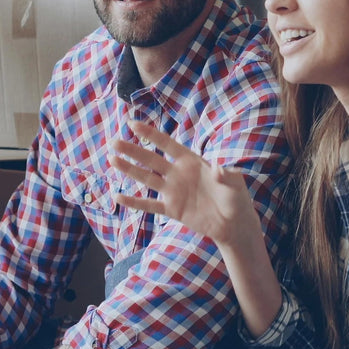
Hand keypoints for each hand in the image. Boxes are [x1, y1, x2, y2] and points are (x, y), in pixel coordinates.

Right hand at [111, 120, 256, 247]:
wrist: (233, 225)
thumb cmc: (236, 199)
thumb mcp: (234, 184)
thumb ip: (225, 175)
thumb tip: (217, 167)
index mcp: (191, 162)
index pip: (167, 145)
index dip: (150, 134)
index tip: (133, 124)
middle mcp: (178, 174)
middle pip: (151, 159)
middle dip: (133, 150)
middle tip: (114, 142)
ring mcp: (173, 192)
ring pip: (146, 179)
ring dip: (129, 170)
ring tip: (112, 160)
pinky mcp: (172, 209)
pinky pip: (149, 205)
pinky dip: (134, 202)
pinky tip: (118, 197)